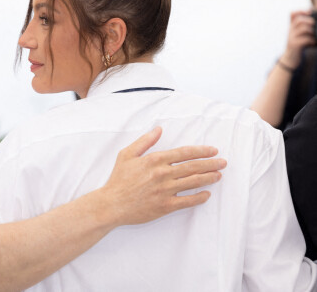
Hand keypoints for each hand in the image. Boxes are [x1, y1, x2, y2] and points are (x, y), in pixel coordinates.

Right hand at [101, 127, 225, 226]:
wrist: (111, 204)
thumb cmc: (118, 179)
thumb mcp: (127, 154)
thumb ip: (144, 141)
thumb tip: (159, 130)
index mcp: (154, 160)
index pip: (184, 153)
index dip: (201, 151)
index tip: (213, 150)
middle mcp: (162, 174)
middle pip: (193, 167)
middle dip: (211, 164)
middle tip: (223, 162)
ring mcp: (165, 190)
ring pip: (193, 182)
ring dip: (209, 178)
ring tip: (219, 175)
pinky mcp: (165, 206)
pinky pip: (187, 201)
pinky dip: (199, 197)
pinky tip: (207, 194)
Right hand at [280, 10, 315, 68]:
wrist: (291, 58)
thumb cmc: (298, 45)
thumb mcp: (299, 34)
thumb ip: (304, 26)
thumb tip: (312, 16)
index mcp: (292, 27)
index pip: (292, 14)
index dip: (300, 11)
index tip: (309, 12)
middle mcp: (290, 31)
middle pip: (298, 20)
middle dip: (308, 21)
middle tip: (313, 24)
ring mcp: (292, 38)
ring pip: (302, 29)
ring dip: (311, 30)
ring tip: (314, 35)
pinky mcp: (295, 45)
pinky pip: (305, 40)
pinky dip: (312, 40)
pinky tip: (314, 43)